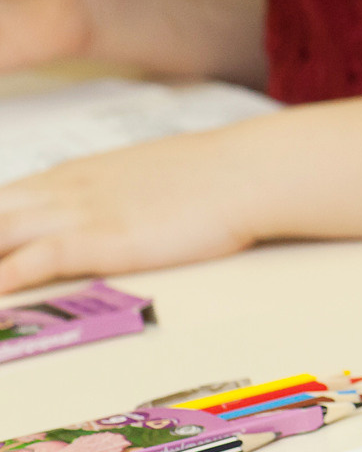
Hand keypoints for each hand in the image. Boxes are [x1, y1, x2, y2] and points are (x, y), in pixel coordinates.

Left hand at [0, 129, 262, 290]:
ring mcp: (78, 213)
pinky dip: (2, 278)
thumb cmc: (212, 178)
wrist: (247, 172)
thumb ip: (115, 195)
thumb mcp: (149, 180)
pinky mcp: (100, 239)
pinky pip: (33, 260)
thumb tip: (112, 215)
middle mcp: (62, 192)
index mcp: (71, 176)